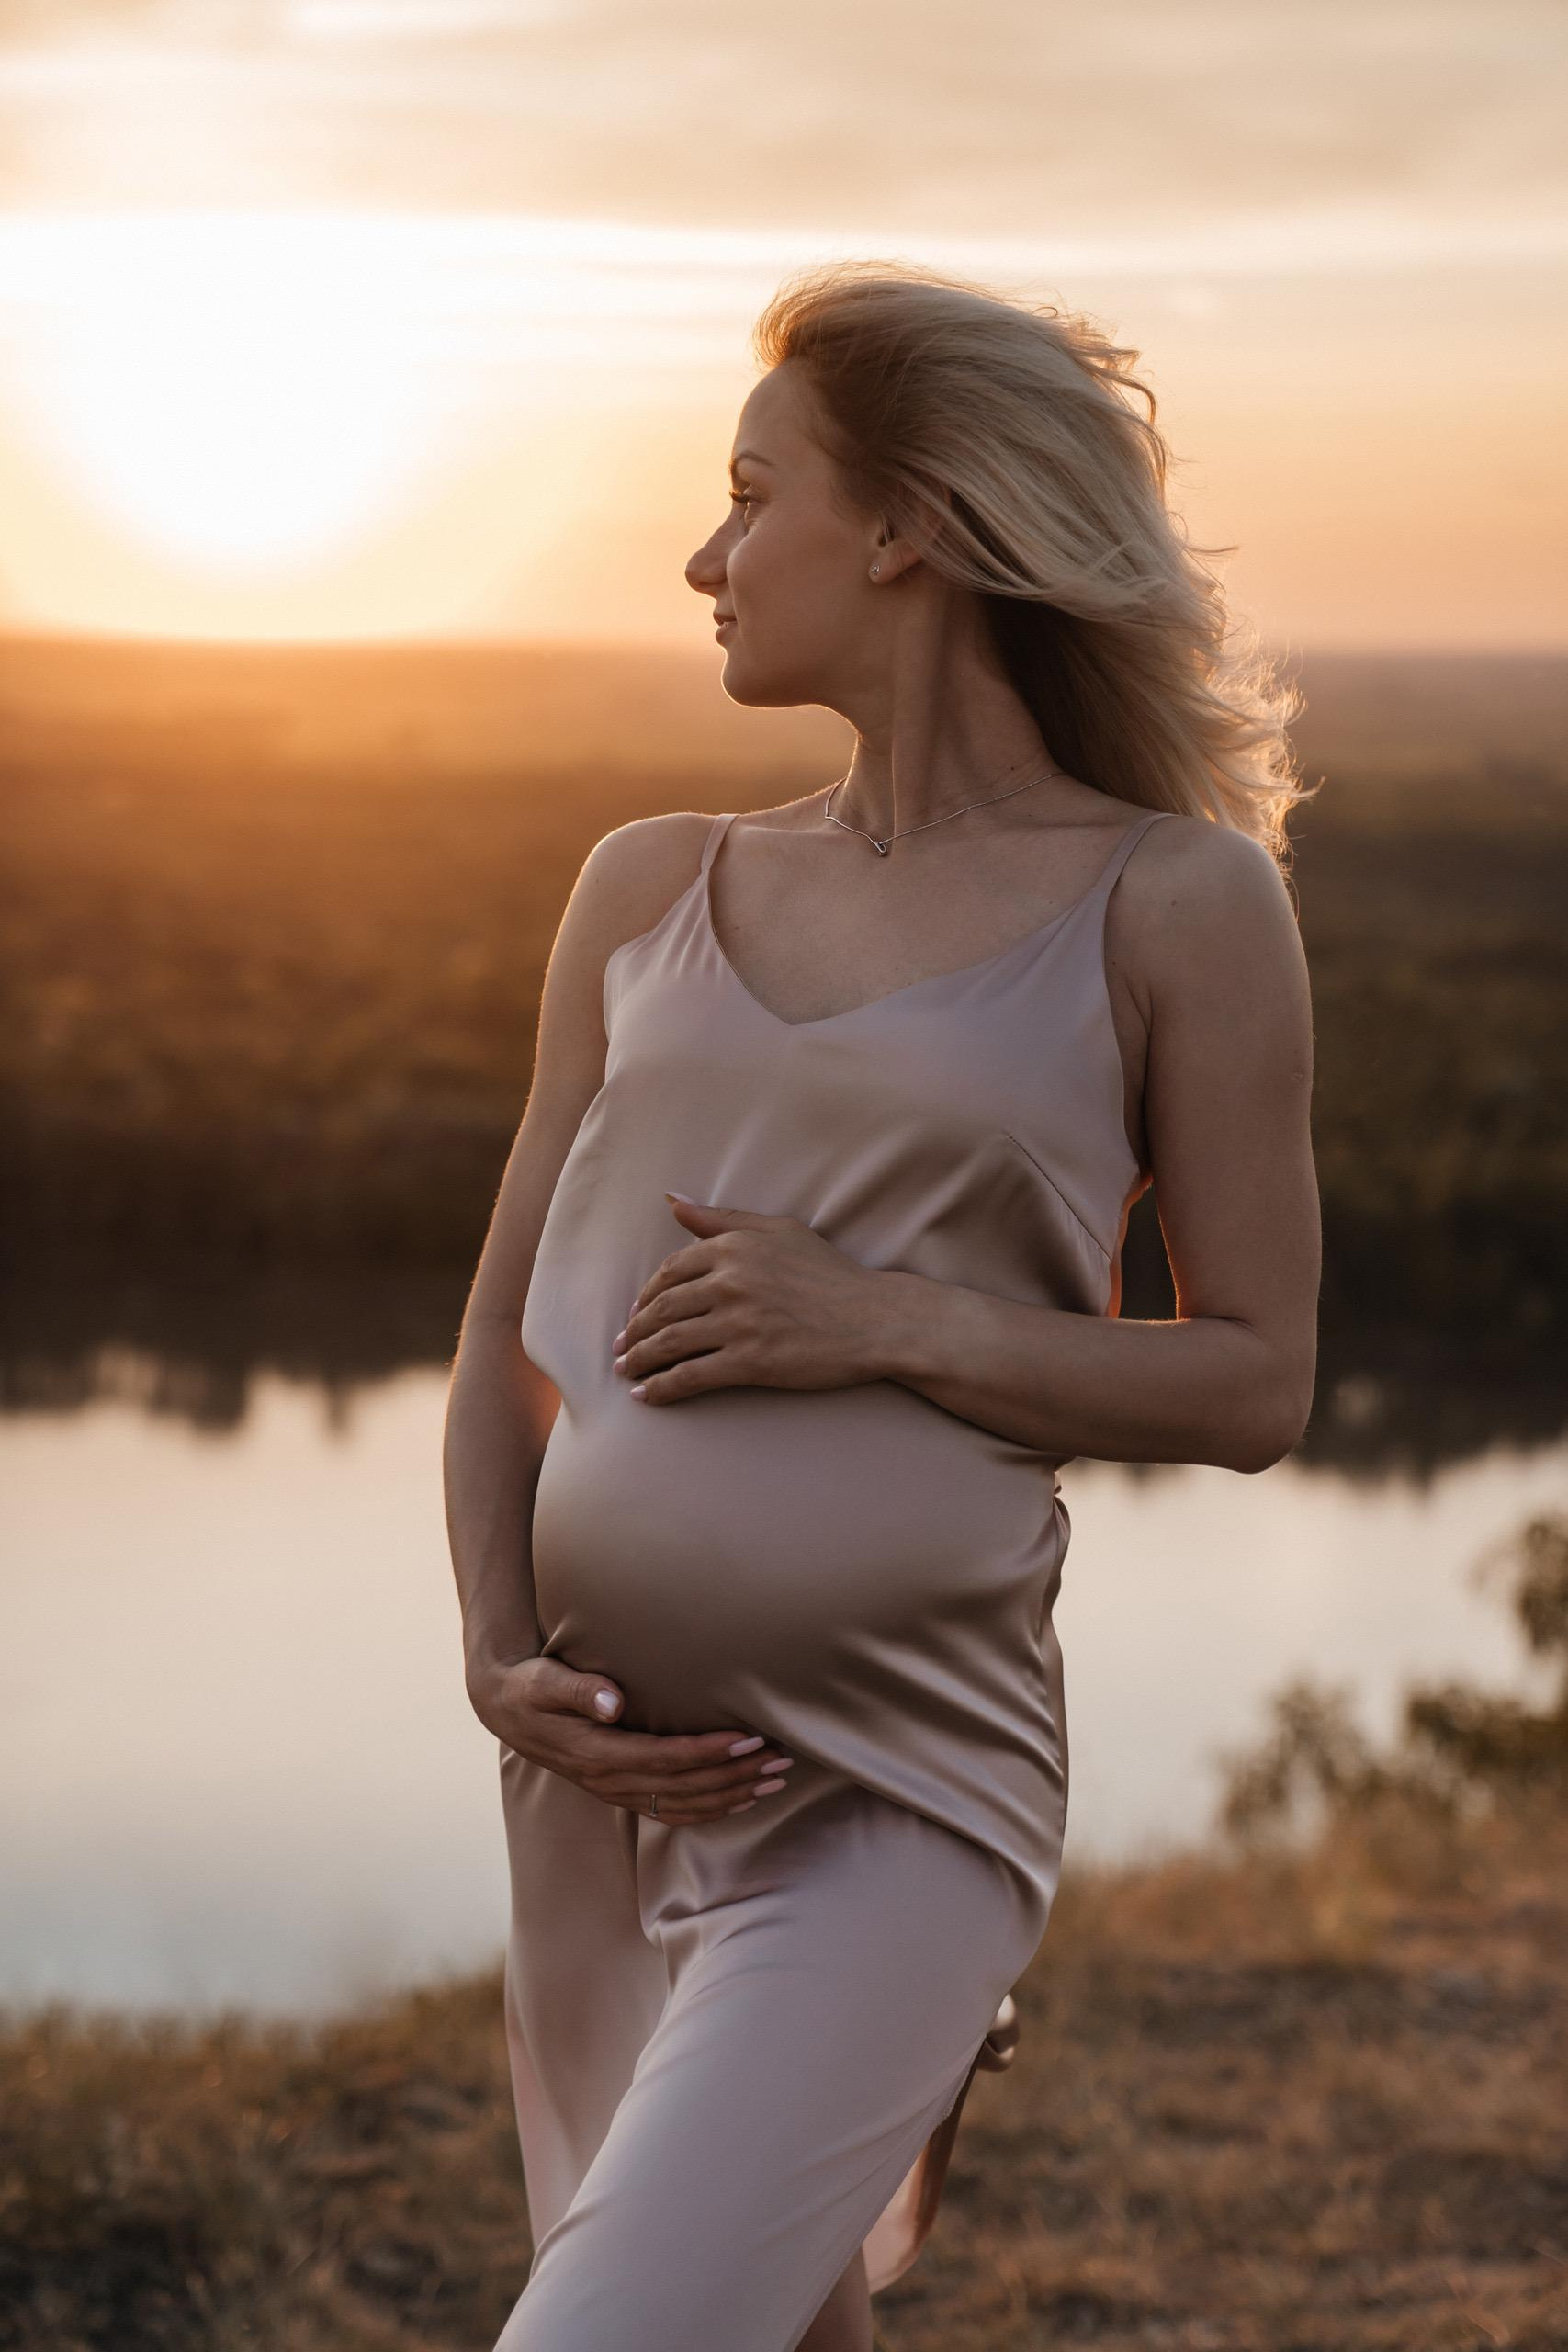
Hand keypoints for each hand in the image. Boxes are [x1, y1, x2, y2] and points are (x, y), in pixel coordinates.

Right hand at [469, 1656, 796, 1822]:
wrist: (506, 1708)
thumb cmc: (531, 1687)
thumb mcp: (545, 1681)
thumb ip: (579, 1690)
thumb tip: (612, 1701)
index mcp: (597, 1755)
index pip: (666, 1759)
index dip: (709, 1753)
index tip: (748, 1738)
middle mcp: (611, 1781)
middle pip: (686, 1788)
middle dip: (736, 1776)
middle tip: (781, 1760)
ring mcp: (617, 1792)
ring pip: (685, 1806)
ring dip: (732, 1795)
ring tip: (775, 1780)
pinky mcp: (623, 1792)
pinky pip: (674, 1812)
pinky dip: (711, 1808)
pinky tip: (741, 1798)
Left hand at [610, 1193, 885, 1403]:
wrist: (875, 1320)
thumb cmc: (830, 1274)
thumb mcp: (779, 1231)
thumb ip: (722, 1219)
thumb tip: (672, 1201)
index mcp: (734, 1247)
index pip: (670, 1272)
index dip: (646, 1296)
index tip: (637, 1313)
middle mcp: (730, 1281)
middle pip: (662, 1309)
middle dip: (634, 1331)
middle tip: (621, 1348)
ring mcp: (738, 1323)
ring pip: (669, 1343)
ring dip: (639, 1360)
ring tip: (626, 1372)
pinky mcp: (750, 1361)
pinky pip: (691, 1376)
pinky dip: (662, 1387)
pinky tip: (648, 1396)